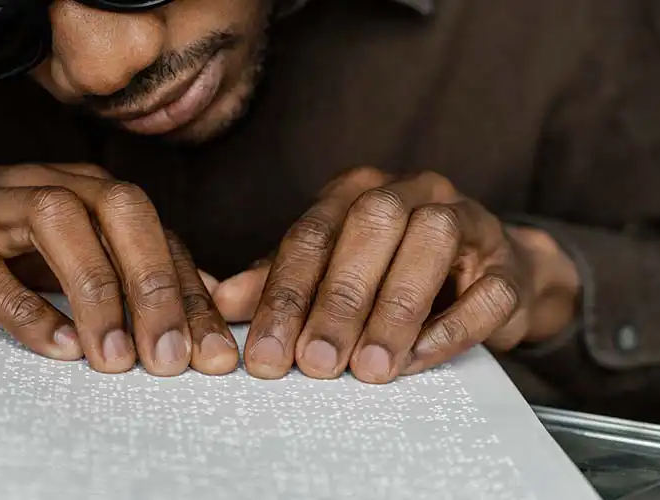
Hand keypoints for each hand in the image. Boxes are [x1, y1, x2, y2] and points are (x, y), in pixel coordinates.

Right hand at [0, 157, 237, 375]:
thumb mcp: (71, 250)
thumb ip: (131, 271)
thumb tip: (206, 304)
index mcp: (89, 192)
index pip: (157, 234)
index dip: (190, 293)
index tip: (212, 351)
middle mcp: (50, 187)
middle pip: (121, 213)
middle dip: (155, 286)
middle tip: (171, 356)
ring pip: (58, 226)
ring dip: (95, 294)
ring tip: (115, 357)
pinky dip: (23, 308)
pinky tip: (54, 346)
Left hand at [209, 167, 579, 381]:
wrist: (481, 274)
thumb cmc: (389, 271)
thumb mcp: (327, 272)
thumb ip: (278, 282)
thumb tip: (220, 301)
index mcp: (356, 190)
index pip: (311, 234)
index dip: (284, 296)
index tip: (265, 355)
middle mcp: (410, 191)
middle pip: (370, 227)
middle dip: (339, 300)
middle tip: (315, 364)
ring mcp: (466, 219)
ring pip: (431, 242)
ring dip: (395, 310)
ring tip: (367, 368)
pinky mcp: (507, 262)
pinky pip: (486, 290)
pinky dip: (448, 328)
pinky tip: (414, 361)